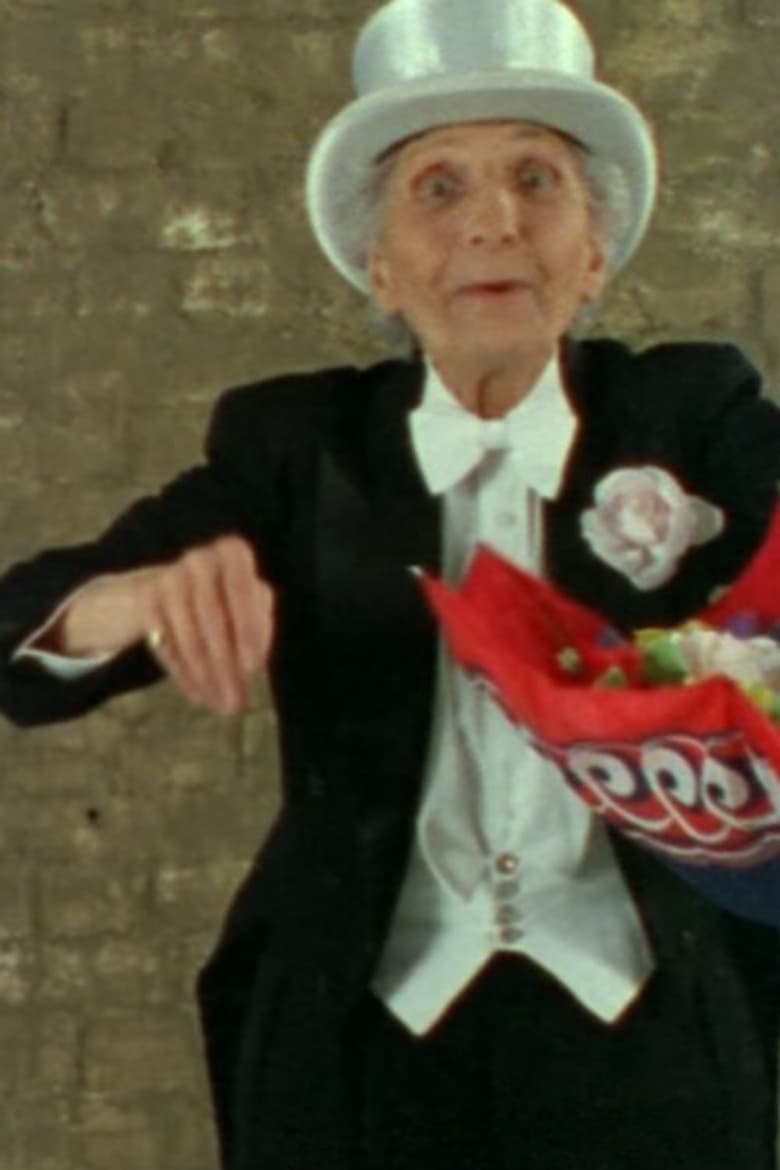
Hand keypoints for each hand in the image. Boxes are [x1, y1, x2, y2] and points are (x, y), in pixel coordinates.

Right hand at [55, 535, 273, 713]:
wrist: (147, 597)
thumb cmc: (210, 605)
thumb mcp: (239, 610)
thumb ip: (255, 629)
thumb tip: (254, 669)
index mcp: (233, 555)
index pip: (246, 590)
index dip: (251, 628)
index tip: (254, 667)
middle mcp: (202, 558)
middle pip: (215, 616)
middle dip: (226, 663)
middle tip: (235, 701)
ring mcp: (170, 576)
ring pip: (190, 634)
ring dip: (206, 674)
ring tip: (218, 702)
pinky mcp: (145, 597)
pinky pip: (166, 641)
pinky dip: (182, 671)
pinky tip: (195, 692)